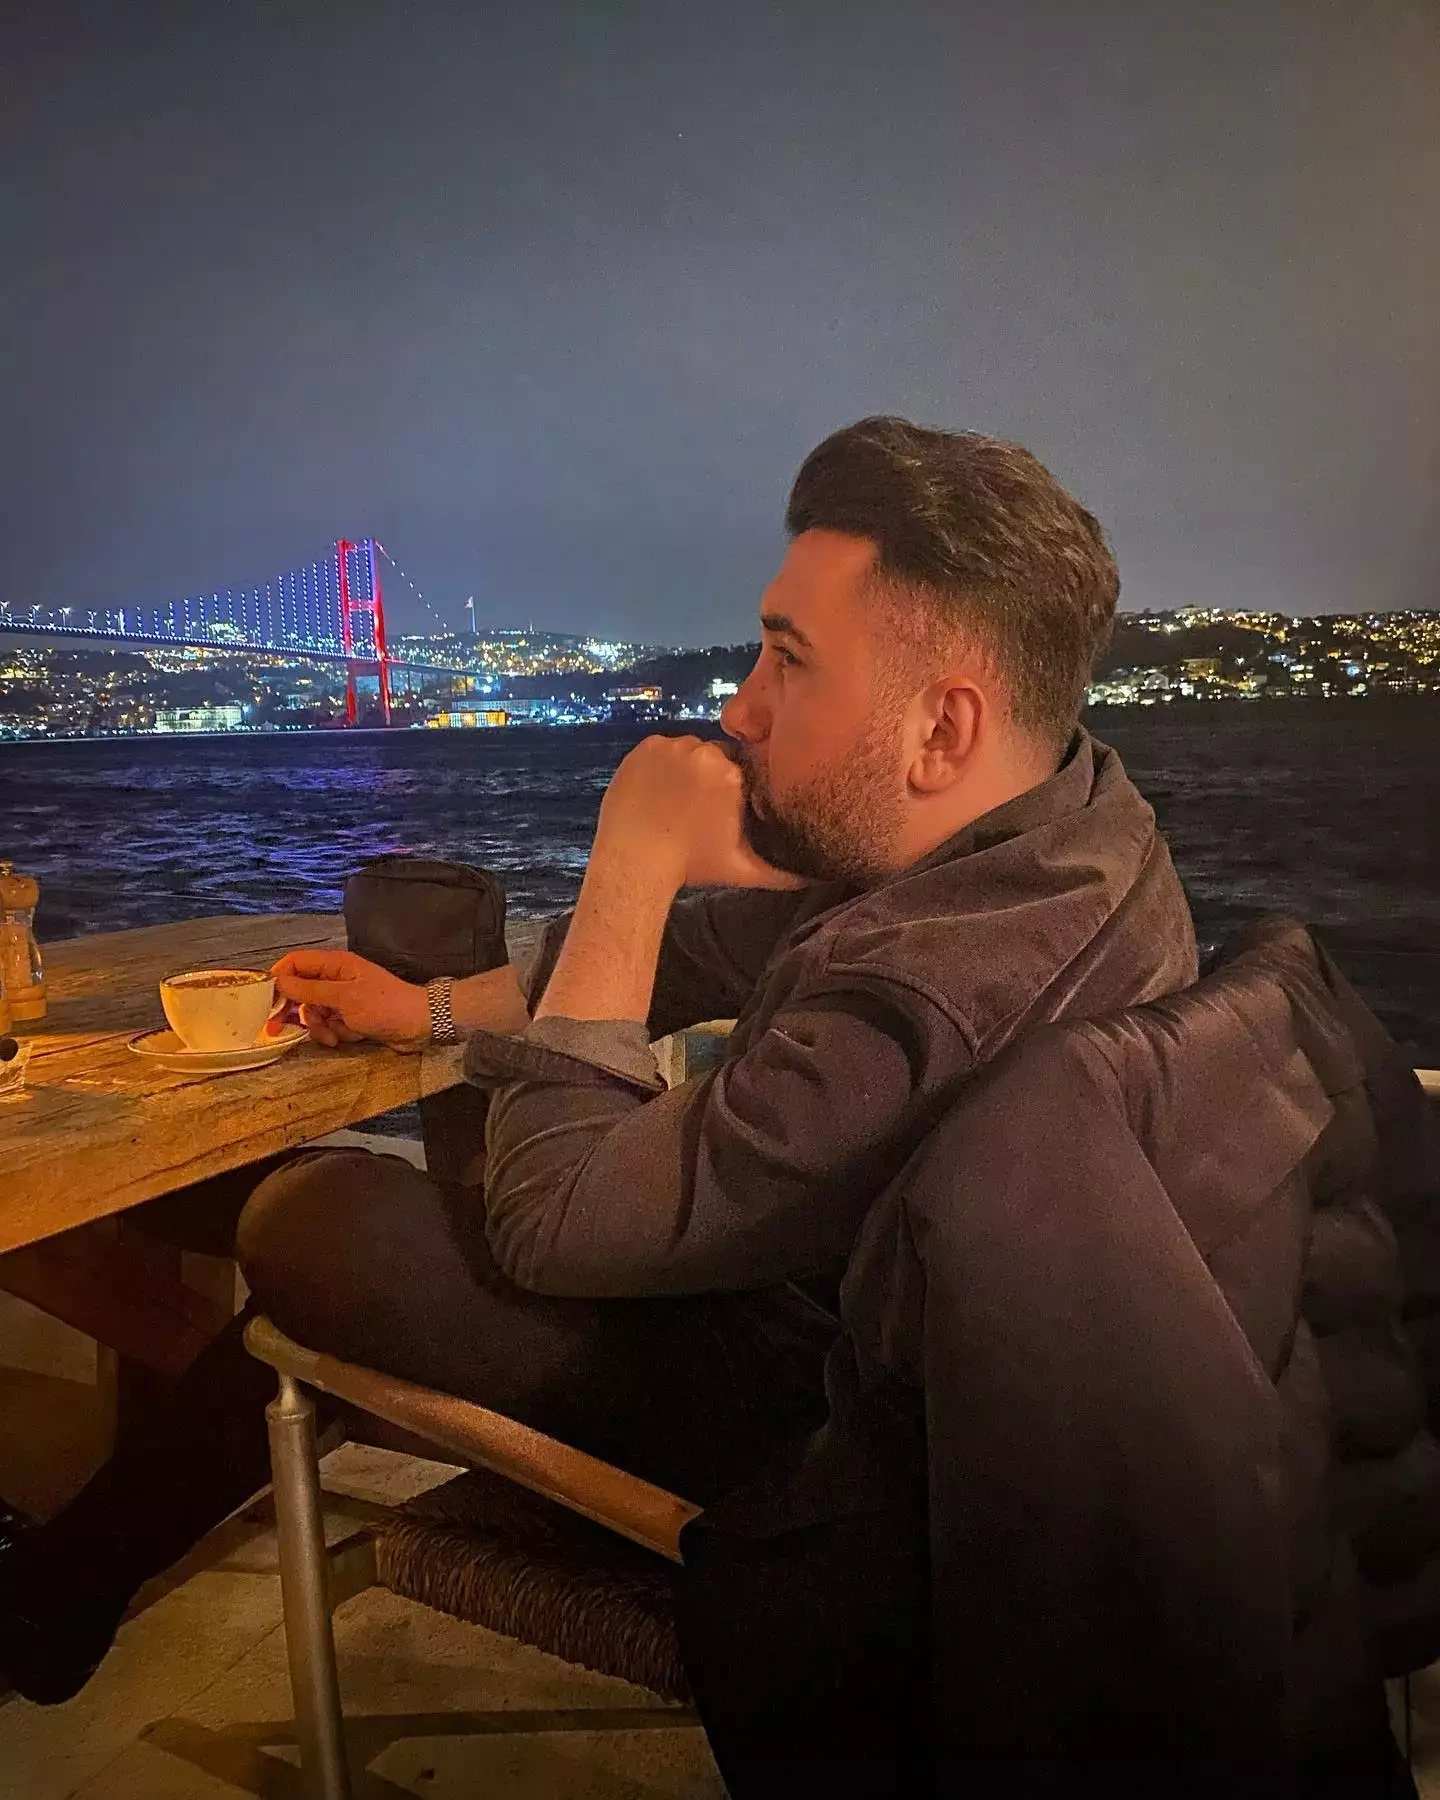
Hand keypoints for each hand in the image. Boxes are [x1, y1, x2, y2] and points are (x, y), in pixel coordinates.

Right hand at [270, 950, 430, 1051]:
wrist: (421, 1025)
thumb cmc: (385, 1005)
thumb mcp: (344, 998)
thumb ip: (309, 991)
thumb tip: (278, 981)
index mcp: (335, 964)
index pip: (295, 962)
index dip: (279, 978)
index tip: (267, 1000)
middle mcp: (337, 978)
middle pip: (301, 990)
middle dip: (295, 1010)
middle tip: (277, 1028)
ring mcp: (344, 998)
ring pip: (314, 1012)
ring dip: (319, 1027)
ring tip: (332, 1036)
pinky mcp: (351, 1017)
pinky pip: (330, 1024)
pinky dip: (334, 1033)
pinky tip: (346, 1038)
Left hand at [595, 735, 805, 890]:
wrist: (634, 860)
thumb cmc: (693, 866)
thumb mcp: (746, 871)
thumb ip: (787, 873)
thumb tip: (820, 878)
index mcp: (736, 775)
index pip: (744, 770)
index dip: (735, 790)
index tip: (723, 810)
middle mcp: (708, 752)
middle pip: (718, 758)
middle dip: (712, 778)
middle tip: (698, 809)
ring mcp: (674, 746)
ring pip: (690, 751)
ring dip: (687, 769)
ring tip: (675, 800)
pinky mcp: (646, 745)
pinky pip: (662, 748)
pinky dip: (661, 764)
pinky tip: (657, 791)